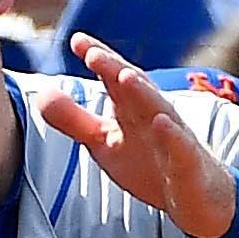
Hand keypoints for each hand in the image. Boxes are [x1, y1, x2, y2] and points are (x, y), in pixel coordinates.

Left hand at [37, 35, 237, 237]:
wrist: (196, 196)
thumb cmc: (149, 163)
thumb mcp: (104, 143)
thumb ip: (75, 120)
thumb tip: (42, 94)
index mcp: (132, 109)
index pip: (114, 78)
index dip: (98, 59)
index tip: (76, 41)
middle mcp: (154, 115)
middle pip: (135, 88)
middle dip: (115, 68)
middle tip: (92, 53)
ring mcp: (174, 138)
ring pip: (160, 111)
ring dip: (143, 93)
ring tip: (124, 76)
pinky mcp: (188, 164)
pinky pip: (182, 149)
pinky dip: (172, 136)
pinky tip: (162, 123)